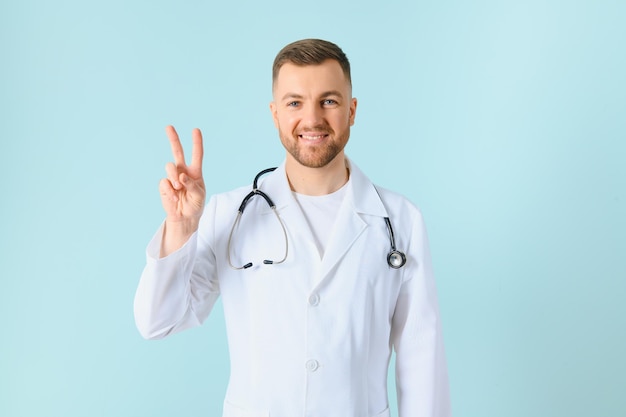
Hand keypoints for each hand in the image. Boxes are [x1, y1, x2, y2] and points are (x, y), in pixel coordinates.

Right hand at [159, 125, 205, 255]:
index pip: (196, 155)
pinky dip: (170, 191)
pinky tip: (175, 198)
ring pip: (170, 167)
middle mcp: (183, 171)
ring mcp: (172, 177)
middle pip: (177, 152)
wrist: (185, 217)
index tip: (196, 130)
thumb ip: (192, 184)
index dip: (196, 142)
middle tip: (169, 127)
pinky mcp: (164, 185)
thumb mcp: (199, 195)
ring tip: (179, 188)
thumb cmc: (195, 205)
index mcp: (195, 172)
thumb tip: (181, 176)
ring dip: (175, 177)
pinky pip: (164, 182)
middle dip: (173, 139)